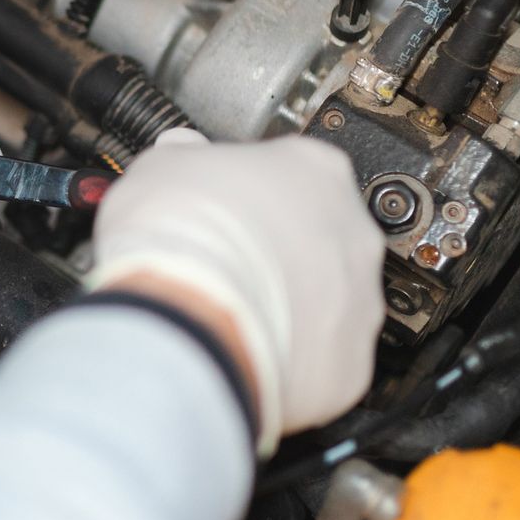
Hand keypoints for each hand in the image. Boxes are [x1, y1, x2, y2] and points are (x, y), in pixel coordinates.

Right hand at [86, 128, 384, 454]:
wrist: (186, 318)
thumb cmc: (179, 238)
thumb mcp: (161, 166)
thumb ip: (183, 158)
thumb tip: (179, 154)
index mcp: (315, 170)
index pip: (295, 171)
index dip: (254, 190)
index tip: (227, 202)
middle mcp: (353, 233)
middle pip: (321, 236)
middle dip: (279, 249)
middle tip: (228, 259)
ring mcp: (358, 301)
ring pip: (329, 301)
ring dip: (289, 305)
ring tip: (232, 311)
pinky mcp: (350, 364)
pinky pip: (324, 359)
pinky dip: (291, 358)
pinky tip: (249, 349)